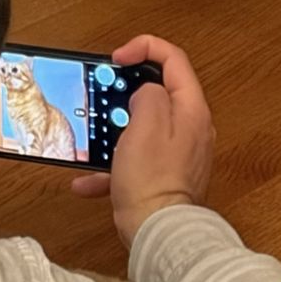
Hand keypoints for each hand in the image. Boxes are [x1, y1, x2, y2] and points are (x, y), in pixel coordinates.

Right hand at [72, 35, 213, 245]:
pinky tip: (88, 180)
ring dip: (115, 129)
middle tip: (103, 94)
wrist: (158, 234)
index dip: (144, 48)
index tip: (117, 58)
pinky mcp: (165, 176)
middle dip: (125, 91)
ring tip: (93, 136)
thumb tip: (145, 90)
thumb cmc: (152, 181)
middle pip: (159, 92)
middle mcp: (191, 129)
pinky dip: (112, 165)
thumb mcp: (144, 124)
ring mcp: (179, 153)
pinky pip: (136, 160)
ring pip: (144, 127)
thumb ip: (147, 94)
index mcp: (191, 110)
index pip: (174, 59)